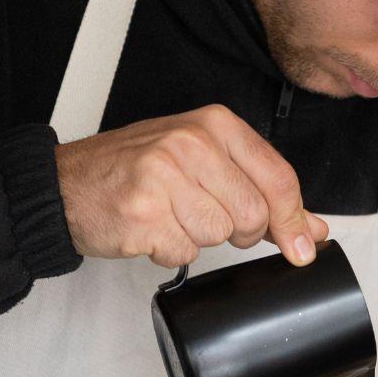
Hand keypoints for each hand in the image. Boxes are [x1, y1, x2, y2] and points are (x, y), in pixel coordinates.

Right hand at [54, 104, 328, 267]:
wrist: (66, 185)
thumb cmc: (134, 170)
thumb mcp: (203, 162)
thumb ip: (259, 189)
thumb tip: (311, 228)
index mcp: (214, 124)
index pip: (278, 177)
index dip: (293, 220)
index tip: (301, 247)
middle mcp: (190, 143)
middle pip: (252, 214)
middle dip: (235, 231)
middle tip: (203, 215)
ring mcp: (164, 176)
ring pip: (218, 236)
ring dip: (196, 238)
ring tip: (168, 214)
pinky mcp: (143, 213)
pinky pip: (182, 252)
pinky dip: (168, 250)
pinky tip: (149, 227)